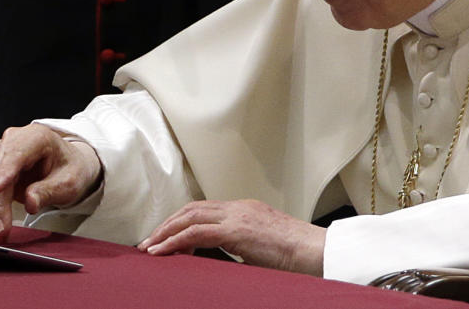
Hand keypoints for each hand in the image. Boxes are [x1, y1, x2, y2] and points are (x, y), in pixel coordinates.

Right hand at [0, 124, 101, 243]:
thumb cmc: (69, 169)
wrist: (66, 165)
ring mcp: (1, 153)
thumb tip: (30, 203)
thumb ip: (49, 191)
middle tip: (2, 230)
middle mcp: (14, 140)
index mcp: (36, 137)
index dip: (4, 172)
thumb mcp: (68, 182)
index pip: (15, 153)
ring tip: (0, 231)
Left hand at [138, 199, 326, 275]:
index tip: (166, 237)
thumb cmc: (298, 256)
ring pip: (190, 217)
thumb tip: (222, 261)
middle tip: (150, 241)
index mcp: (246, 210)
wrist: (318, 252)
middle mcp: (239, 207)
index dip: (182, 222)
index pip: (204, 210)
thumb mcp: (264, 248)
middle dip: (168, 225)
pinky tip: (163, 252)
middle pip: (192, 209)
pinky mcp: (237, 230)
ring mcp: (237, 216)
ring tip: (150, 248)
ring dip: (166, 232)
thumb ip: (242, 247)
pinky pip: (197, 232)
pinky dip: (176, 240)